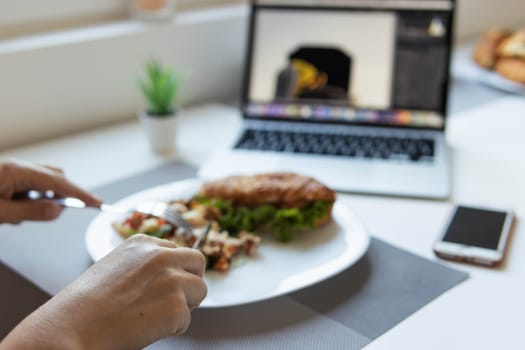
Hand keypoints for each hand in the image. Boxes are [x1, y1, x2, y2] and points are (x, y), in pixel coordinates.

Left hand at [0, 159, 101, 223]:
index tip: (97, 202)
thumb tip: (57, 210)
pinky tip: (14, 211)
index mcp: (16, 171)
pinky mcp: (11, 179)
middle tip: (54, 214)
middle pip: (54, 179)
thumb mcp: (0, 212)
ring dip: (43, 200)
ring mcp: (14, 172)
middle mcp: (18, 167)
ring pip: (44, 185)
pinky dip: (32, 201)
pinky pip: (32, 189)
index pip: (57, 182)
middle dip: (60, 197)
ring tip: (19, 215)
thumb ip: (29, 211)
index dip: (79, 193)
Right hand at [0, 234, 206, 349]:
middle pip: (198, 262)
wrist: (72, 326)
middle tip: (175, 299)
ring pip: (199, 290)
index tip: (162, 284)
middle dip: (191, 280)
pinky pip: (187, 319)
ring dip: (184, 305)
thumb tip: (168, 274)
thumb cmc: (86, 303)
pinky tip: (147, 328)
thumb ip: (144, 263)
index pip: (177, 250)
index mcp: (144, 242)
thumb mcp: (115, 265)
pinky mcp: (176, 306)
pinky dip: (172, 328)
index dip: (174, 270)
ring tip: (155, 316)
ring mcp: (172, 279)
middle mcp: (162, 255)